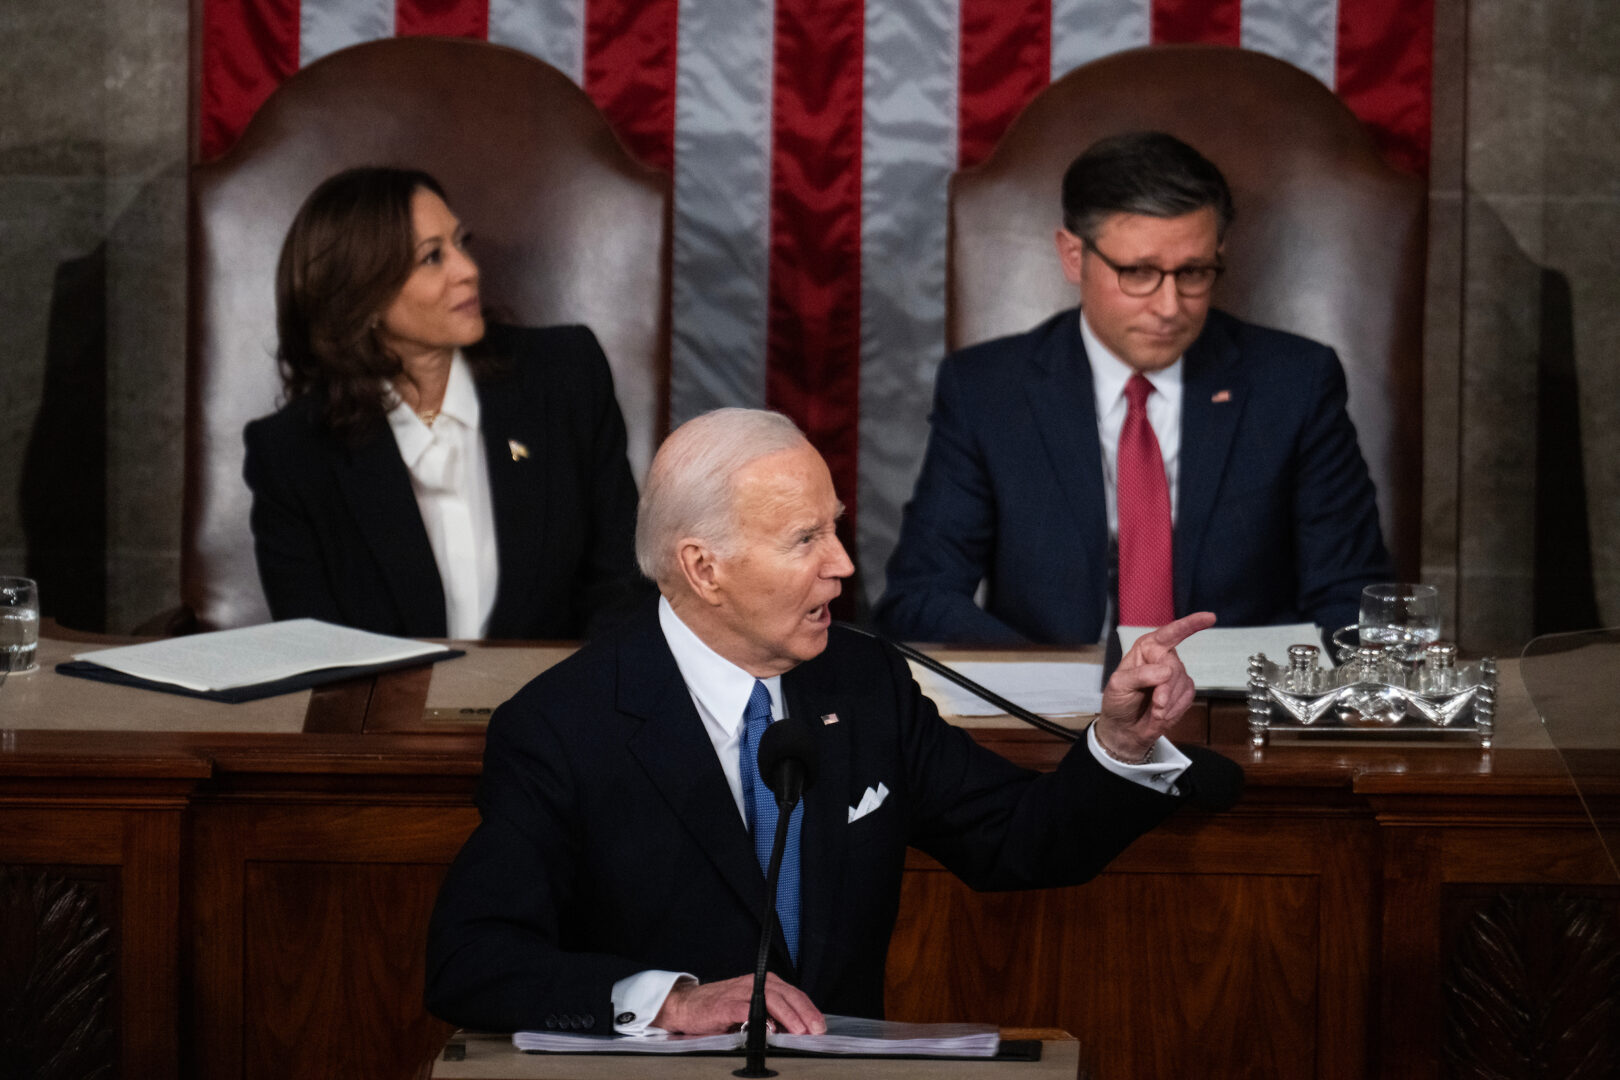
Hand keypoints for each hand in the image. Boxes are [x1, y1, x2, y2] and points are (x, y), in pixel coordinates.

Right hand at [652, 972, 826, 1035]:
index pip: (793, 994)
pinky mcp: (724, 1005)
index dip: (809, 1010)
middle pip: (786, 995)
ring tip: (799, 1031)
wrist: (687, 1005)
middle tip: (816, 1030)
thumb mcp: (751, 1011)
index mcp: (763, 983)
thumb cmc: (721, 1010)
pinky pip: (745, 1010)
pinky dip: (759, 1019)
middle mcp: (754, 984)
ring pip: (770, 999)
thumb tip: (795, 1033)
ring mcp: (739, 993)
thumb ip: (772, 1018)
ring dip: (787, 1016)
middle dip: (804, 1013)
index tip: (820, 1026)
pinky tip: (769, 1030)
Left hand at [1095, 612, 1216, 761]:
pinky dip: (1175, 709)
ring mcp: (1176, 674)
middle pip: (1174, 667)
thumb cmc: (1118, 701)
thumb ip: (1140, 676)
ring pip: (1183, 683)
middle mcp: (1163, 657)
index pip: (1169, 633)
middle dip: (1165, 690)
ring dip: (1168, 703)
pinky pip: (1188, 697)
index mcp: (1146, 648)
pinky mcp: (1184, 691)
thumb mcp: (1119, 686)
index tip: (1210, 618)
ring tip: (1154, 712)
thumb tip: (1166, 671)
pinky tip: (1163, 714)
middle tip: (1156, 705)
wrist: (1125, 729)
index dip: (1190, 625)